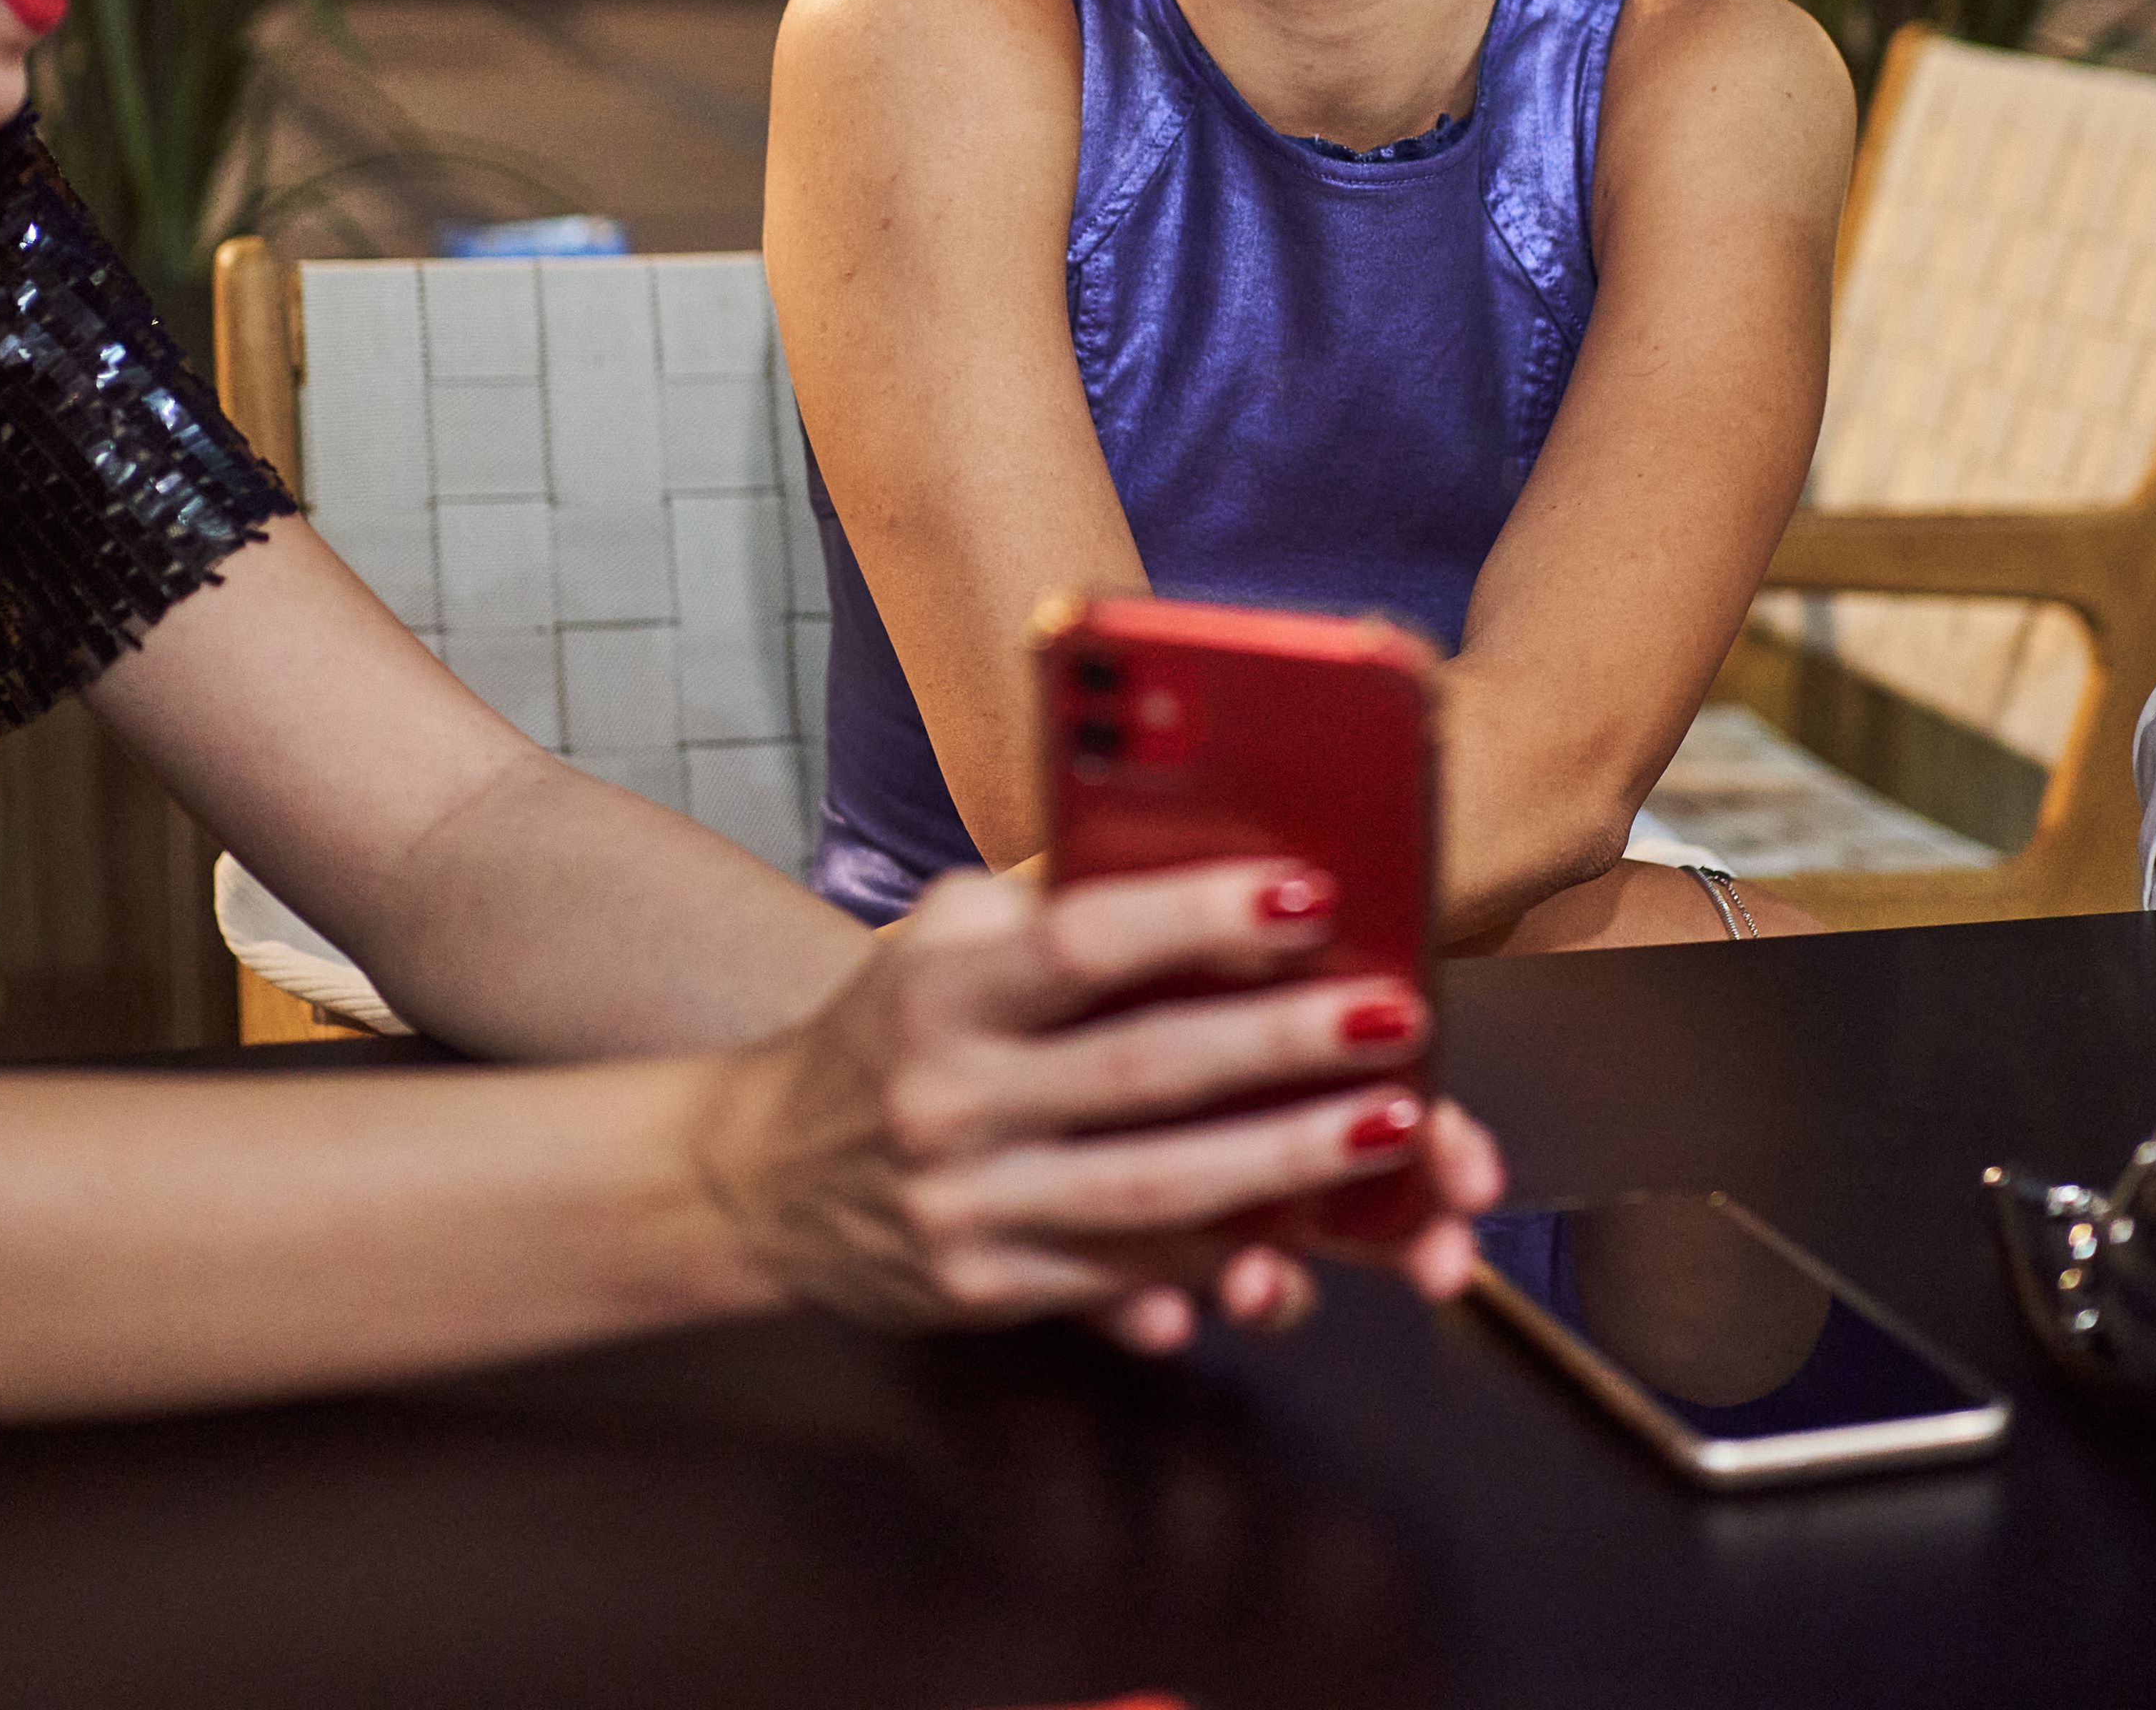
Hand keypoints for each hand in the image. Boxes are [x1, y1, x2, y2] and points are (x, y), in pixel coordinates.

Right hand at [686, 860, 1506, 1351]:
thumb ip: (1052, 905)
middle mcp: (949, 1095)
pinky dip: (1219, 1267)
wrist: (759, 1176)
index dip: (1197, 919)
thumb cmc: (893, 1028)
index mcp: (943, 983)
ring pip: (1151, 1194)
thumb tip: (1206, 865)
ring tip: (1395, 1132)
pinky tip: (1307, 1250)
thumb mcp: (943, 938)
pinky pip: (1124, 1281)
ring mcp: (967, 1204)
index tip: (1308, 895)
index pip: (1080, 941)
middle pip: (1141, 1070)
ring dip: (1285, 1165)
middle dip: (1282, 1046)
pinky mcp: (986, 1290)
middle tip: (1394, 1020)